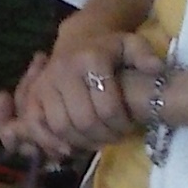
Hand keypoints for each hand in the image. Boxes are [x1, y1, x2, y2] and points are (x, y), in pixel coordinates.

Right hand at [1, 24, 155, 158]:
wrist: (79, 39)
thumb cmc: (109, 48)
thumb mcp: (131, 44)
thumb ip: (144, 55)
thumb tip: (156, 69)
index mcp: (90, 59)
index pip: (107, 107)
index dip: (121, 125)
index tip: (129, 127)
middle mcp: (64, 71)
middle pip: (83, 120)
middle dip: (103, 136)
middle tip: (115, 137)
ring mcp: (44, 83)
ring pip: (61, 126)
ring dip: (81, 141)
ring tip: (97, 142)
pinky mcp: (32, 94)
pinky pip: (35, 125)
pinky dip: (49, 141)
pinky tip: (67, 148)